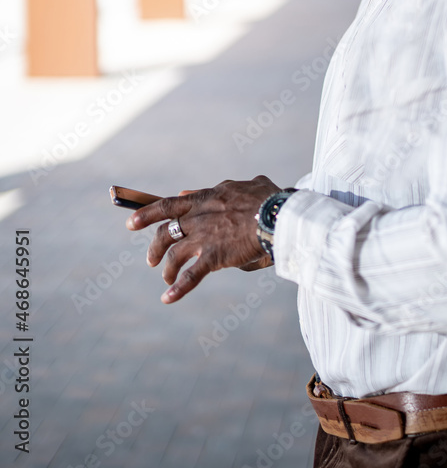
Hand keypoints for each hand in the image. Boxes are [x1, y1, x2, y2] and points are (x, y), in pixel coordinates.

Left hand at [126, 175, 279, 302]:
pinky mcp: (213, 257)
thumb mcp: (243, 185)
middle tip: (151, 260)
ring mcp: (204, 237)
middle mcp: (198, 217)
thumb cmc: (267, 199)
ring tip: (166, 279)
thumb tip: (195, 191)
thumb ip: (219, 187)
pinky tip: (167, 299)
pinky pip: (191, 276)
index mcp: (204, 199)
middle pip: (165, 232)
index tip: (131, 223)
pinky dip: (178, 289)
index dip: (146, 214)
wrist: (277, 216)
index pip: (168, 205)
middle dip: (155, 247)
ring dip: (167, 269)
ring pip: (174, 255)